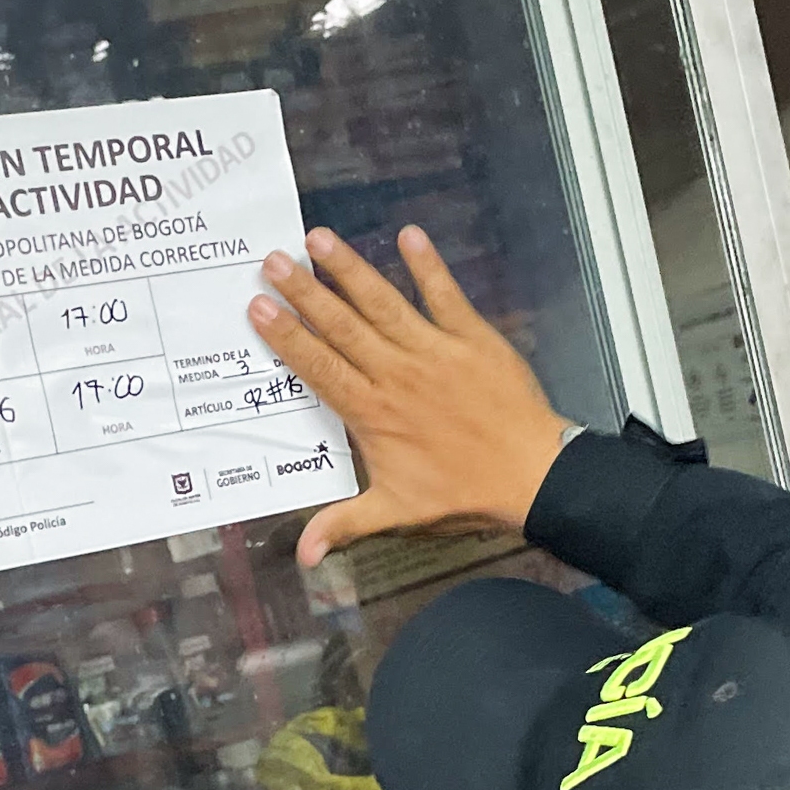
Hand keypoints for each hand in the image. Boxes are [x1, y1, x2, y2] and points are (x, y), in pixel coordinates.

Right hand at [248, 225, 572, 567]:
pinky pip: (444, 296)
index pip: (319, 367)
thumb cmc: (462, 494)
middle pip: (341, 327)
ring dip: (350, 270)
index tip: (259, 307)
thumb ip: (343, 523)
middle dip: (305, 292)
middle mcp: (395, 374)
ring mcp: (433, 351)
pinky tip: (409, 234)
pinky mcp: (471, 338)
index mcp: (372, 412)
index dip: (287, 337)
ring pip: (382, 304)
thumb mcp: (396, 512)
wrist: (531, 476)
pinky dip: (428, 266)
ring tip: (319, 238)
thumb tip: (301, 556)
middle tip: (273, 259)